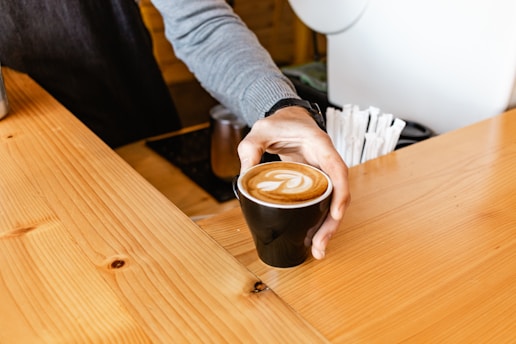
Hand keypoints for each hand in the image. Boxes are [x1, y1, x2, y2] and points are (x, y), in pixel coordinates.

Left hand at [238, 106, 350, 258]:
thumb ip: (251, 149)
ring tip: (317, 249)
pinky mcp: (316, 182)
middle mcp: (327, 161)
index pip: (338, 169)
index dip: (340, 193)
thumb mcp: (260, 130)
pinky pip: (323, 201)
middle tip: (320, 245)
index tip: (335, 214)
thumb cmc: (279, 122)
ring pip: (333, 202)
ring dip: (328, 226)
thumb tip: (244, 177)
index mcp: (320, 145)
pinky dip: (320, 219)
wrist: (286, 118)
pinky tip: (312, 236)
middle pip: (339, 194)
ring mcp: (323, 173)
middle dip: (332, 222)